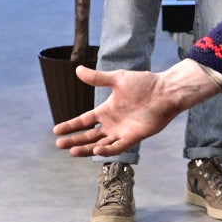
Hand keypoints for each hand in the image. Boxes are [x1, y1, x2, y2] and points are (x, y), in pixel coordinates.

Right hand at [53, 61, 217, 156]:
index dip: (70, 126)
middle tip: (59, 144)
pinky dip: (107, 150)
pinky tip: (95, 150)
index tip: (56, 130)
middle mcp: (112, 123)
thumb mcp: (117, 79)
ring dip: (86, 149)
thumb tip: (77, 70)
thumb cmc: (144, 84)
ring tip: (72, 152)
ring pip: (100, 144)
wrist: (165, 91)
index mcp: (106, 110)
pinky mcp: (134, 137)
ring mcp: (122, 131)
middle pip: (88, 136)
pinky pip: (118, 147)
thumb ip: (98, 78)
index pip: (84, 121)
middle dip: (74, 140)